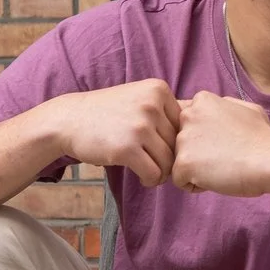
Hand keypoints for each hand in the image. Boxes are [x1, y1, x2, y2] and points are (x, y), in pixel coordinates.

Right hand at [42, 79, 180, 186]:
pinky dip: (152, 179)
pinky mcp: (127, 148)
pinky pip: (155, 173)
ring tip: (150, 171)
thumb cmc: (108, 113)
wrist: (69, 120)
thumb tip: (200, 133)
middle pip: (179, 143)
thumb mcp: (139, 98)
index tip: (163, 149)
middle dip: (171, 159)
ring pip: (170, 161)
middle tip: (156, 164)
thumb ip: (165, 110)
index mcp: (159, 90)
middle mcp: (153, 104)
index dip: (178, 142)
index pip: (186, 124)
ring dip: (163, 172)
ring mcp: (140, 126)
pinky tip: (142, 176)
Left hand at [170, 91, 269, 197]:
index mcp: (202, 101)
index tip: (221, 142)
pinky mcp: (182, 164)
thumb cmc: (262, 137)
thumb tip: (212, 114)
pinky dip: (196, 184)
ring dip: (196, 168)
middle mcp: (187, 116)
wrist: (269, 160)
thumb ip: (223, 108)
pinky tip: (217, 179)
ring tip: (221, 168)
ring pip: (179, 160)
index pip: (187, 121)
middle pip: (180, 140)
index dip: (203, 136)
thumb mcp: (246, 108)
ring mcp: (183, 140)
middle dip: (196, 151)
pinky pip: (180, 180)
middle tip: (222, 156)